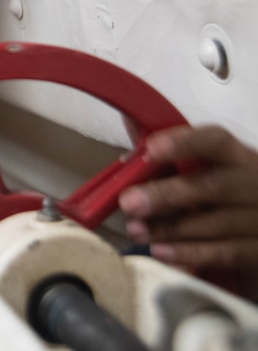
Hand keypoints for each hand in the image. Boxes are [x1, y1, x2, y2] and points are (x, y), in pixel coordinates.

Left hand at [118, 125, 257, 275]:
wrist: (257, 227)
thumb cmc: (218, 192)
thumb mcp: (200, 168)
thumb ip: (168, 149)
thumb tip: (130, 119)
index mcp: (238, 155)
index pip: (216, 141)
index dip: (184, 143)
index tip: (150, 148)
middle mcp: (257, 182)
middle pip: (215, 186)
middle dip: (168, 195)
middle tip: (128, 202)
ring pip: (218, 223)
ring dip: (171, 229)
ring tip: (136, 231)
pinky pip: (227, 254)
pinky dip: (192, 254)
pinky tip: (161, 252)